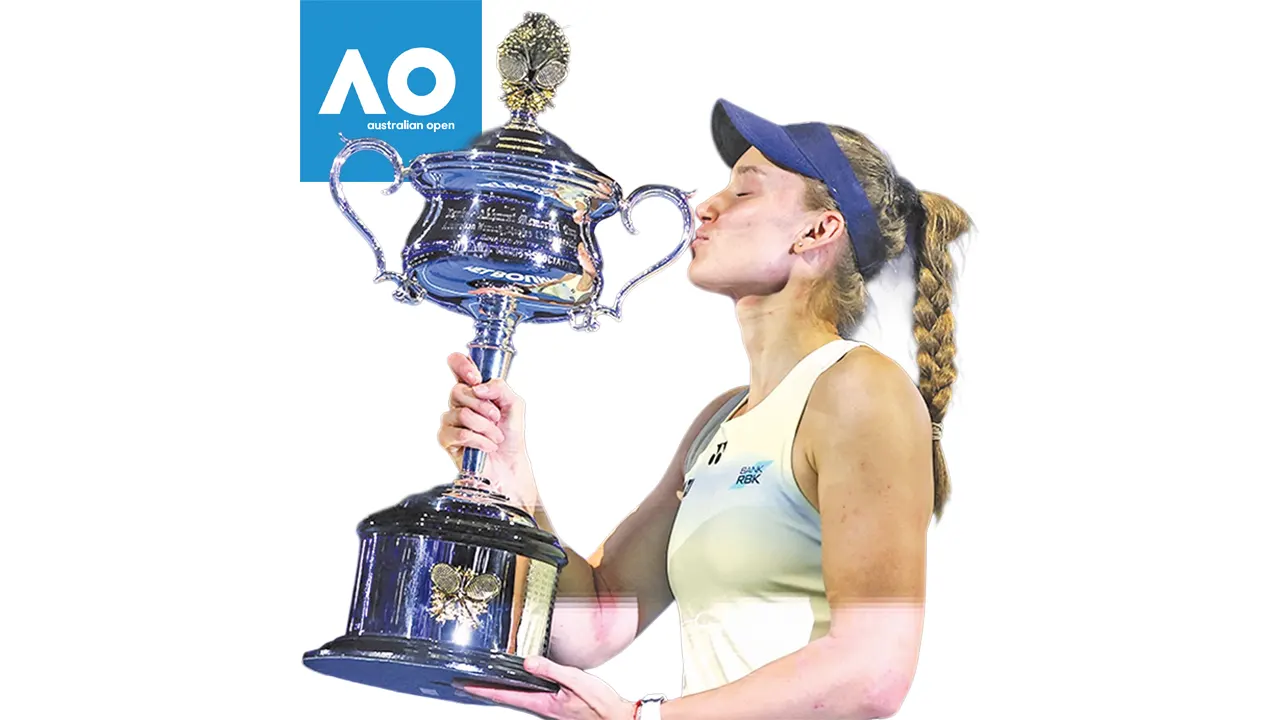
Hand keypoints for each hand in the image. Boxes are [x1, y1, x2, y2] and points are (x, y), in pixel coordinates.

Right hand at [437, 353, 537, 511]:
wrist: (510, 463)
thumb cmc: (511, 434)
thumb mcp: (515, 404)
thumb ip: (500, 388)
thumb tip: (479, 387)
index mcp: (473, 389)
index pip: (457, 365)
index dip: (461, 364)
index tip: (476, 377)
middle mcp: (458, 402)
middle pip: (458, 391)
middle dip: (484, 406)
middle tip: (497, 417)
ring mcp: (450, 420)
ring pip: (462, 413)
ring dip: (486, 427)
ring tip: (495, 435)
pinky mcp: (446, 440)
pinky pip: (461, 433)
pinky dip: (480, 440)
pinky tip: (488, 445)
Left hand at [457, 656, 634, 719]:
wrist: (617, 718)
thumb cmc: (601, 705)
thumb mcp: (576, 681)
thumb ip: (552, 670)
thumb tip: (529, 662)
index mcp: (544, 703)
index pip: (506, 695)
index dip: (485, 690)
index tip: (467, 685)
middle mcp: (544, 708)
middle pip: (509, 698)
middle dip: (489, 690)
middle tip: (469, 684)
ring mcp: (551, 708)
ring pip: (520, 698)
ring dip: (503, 691)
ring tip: (487, 683)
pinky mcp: (558, 707)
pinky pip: (533, 697)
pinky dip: (520, 690)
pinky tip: (521, 685)